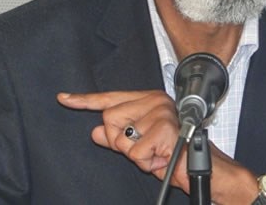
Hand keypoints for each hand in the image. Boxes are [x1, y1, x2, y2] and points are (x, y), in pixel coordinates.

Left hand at [57, 90, 189, 190]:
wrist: (201, 167)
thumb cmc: (174, 155)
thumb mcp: (140, 147)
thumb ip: (117, 137)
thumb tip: (95, 132)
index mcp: (148, 100)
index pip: (111, 98)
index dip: (85, 101)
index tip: (64, 98)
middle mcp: (154, 100)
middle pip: (110, 118)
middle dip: (121, 142)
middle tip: (145, 148)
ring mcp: (160, 112)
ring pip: (121, 137)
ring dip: (135, 155)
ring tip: (156, 154)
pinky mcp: (163, 127)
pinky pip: (135, 152)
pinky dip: (145, 163)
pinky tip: (161, 158)